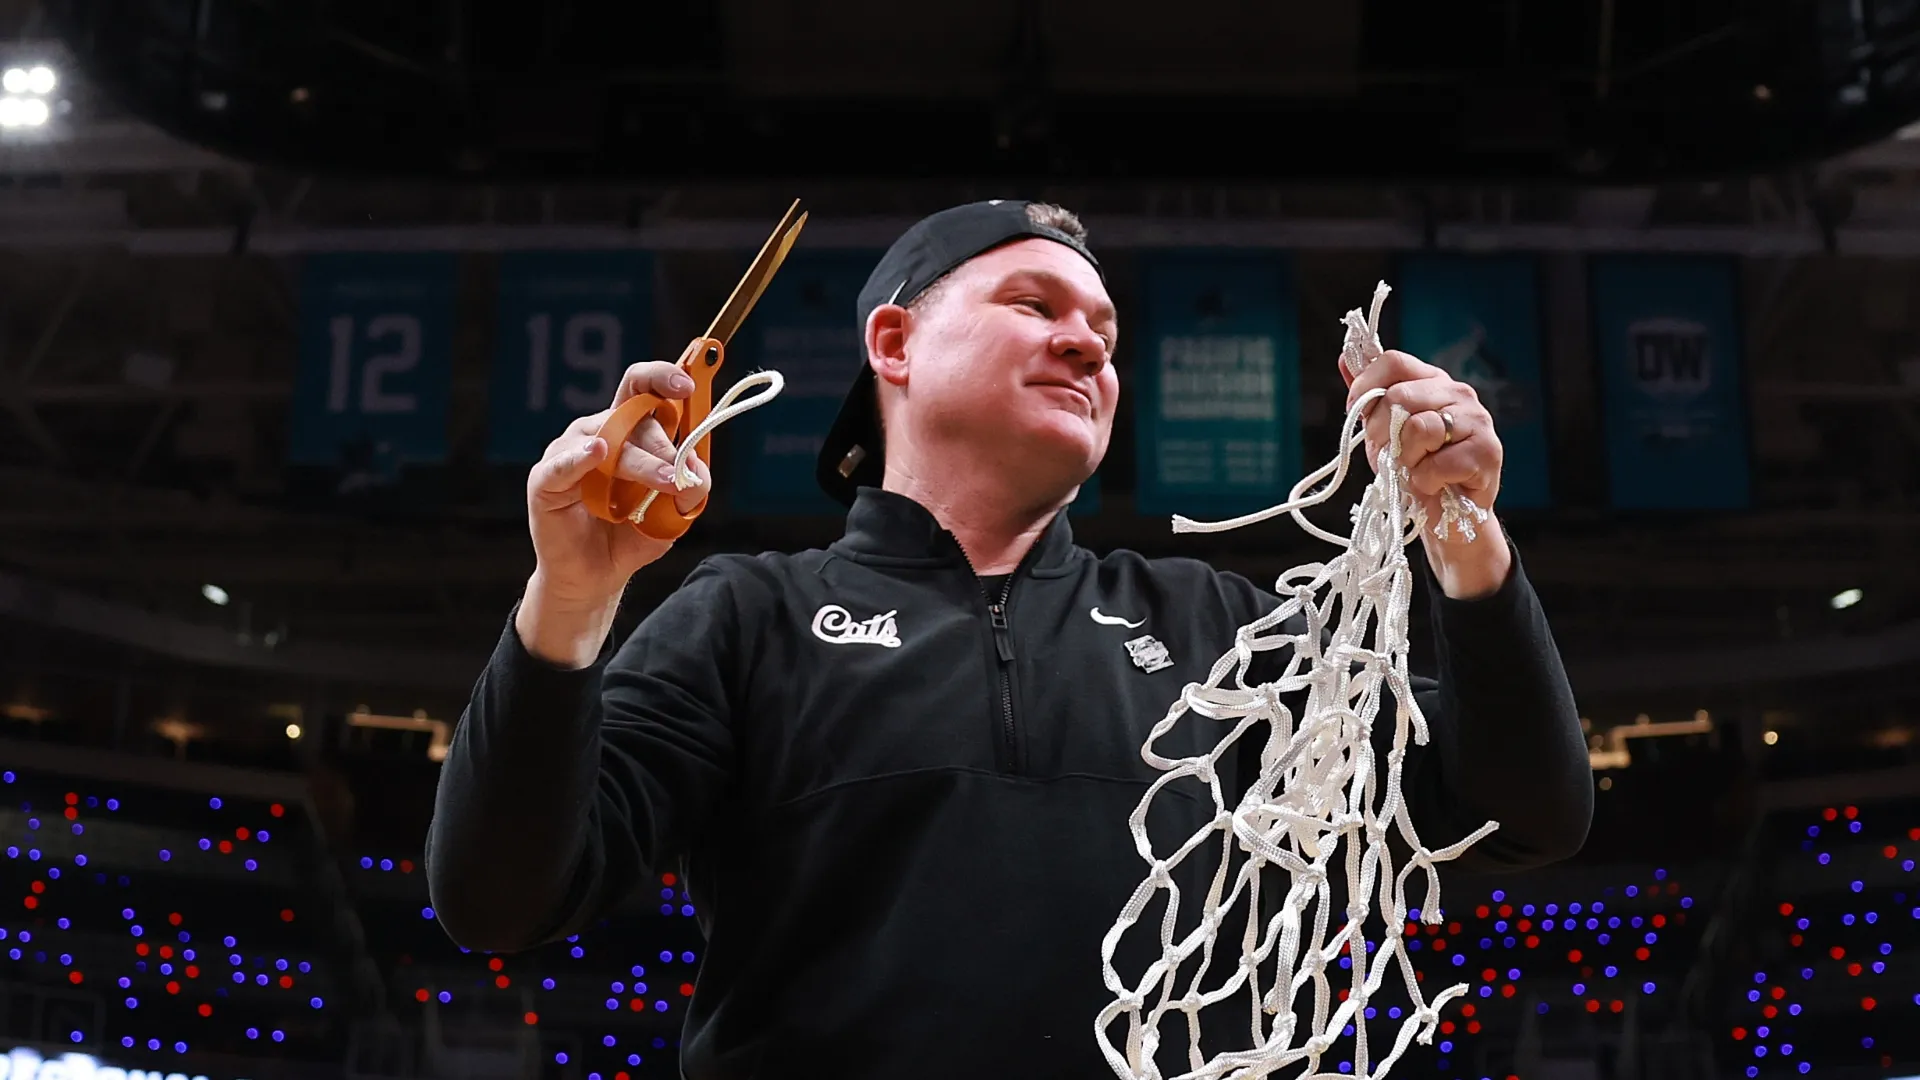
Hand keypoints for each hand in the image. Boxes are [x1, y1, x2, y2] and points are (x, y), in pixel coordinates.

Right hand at [517, 361, 711, 665]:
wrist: (596, 577)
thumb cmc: (630, 536)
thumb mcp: (670, 514)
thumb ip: (688, 490)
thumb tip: (698, 473)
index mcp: (629, 431)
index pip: (642, 389)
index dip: (663, 378)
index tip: (687, 386)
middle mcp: (598, 432)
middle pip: (632, 416)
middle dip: (664, 444)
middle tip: (683, 473)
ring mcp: (568, 452)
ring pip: (608, 441)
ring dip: (642, 461)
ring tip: (666, 481)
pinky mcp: (545, 480)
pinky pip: (563, 463)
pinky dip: (581, 457)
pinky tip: (597, 452)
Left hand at [1341, 350, 1501, 520]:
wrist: (1448, 513)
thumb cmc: (1417, 468)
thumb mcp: (1384, 431)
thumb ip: (1370, 398)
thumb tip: (1344, 360)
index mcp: (1432, 381)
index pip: (1394, 362)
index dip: (1366, 388)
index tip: (1357, 415)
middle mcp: (1458, 392)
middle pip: (1400, 396)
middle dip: (1381, 433)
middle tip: (1390, 456)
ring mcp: (1476, 419)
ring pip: (1419, 428)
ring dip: (1406, 460)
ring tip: (1417, 469)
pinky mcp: (1487, 450)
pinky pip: (1437, 463)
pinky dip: (1426, 481)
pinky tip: (1435, 483)